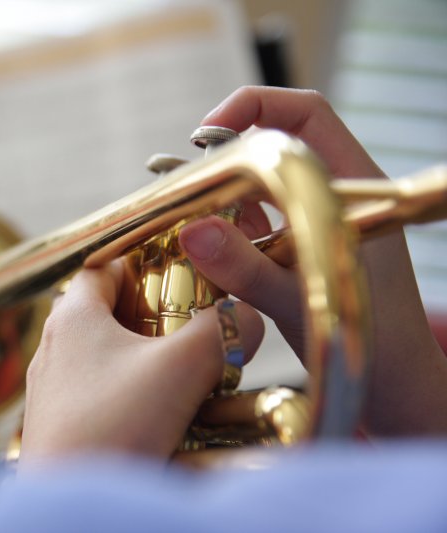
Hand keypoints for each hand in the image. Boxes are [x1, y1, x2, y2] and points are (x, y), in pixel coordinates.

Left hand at [20, 260, 263, 463]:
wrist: (72, 512)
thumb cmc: (114, 429)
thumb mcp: (181, 369)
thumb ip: (223, 331)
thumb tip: (247, 317)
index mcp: (72, 316)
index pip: (105, 265)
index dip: (145, 262)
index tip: (184, 273)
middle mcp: (54, 347)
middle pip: (109, 310)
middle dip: (154, 314)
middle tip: (194, 325)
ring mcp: (53, 389)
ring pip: (107, 354)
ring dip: (146, 357)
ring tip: (187, 371)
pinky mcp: (63, 425)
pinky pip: (102, 392)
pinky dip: (134, 392)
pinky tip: (163, 412)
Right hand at [179, 86, 446, 435]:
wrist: (392, 389)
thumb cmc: (371, 344)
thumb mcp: (302, 301)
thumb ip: (248, 268)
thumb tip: (192, 230)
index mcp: (351, 185)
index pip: (305, 114)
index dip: (253, 107)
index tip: (204, 134)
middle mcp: (329, 194)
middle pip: (270, 147)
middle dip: (220, 159)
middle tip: (179, 183)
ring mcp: (310, 221)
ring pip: (254, 187)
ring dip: (216, 197)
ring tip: (181, 216)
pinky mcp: (292, 249)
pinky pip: (250, 223)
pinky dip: (222, 229)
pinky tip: (201, 247)